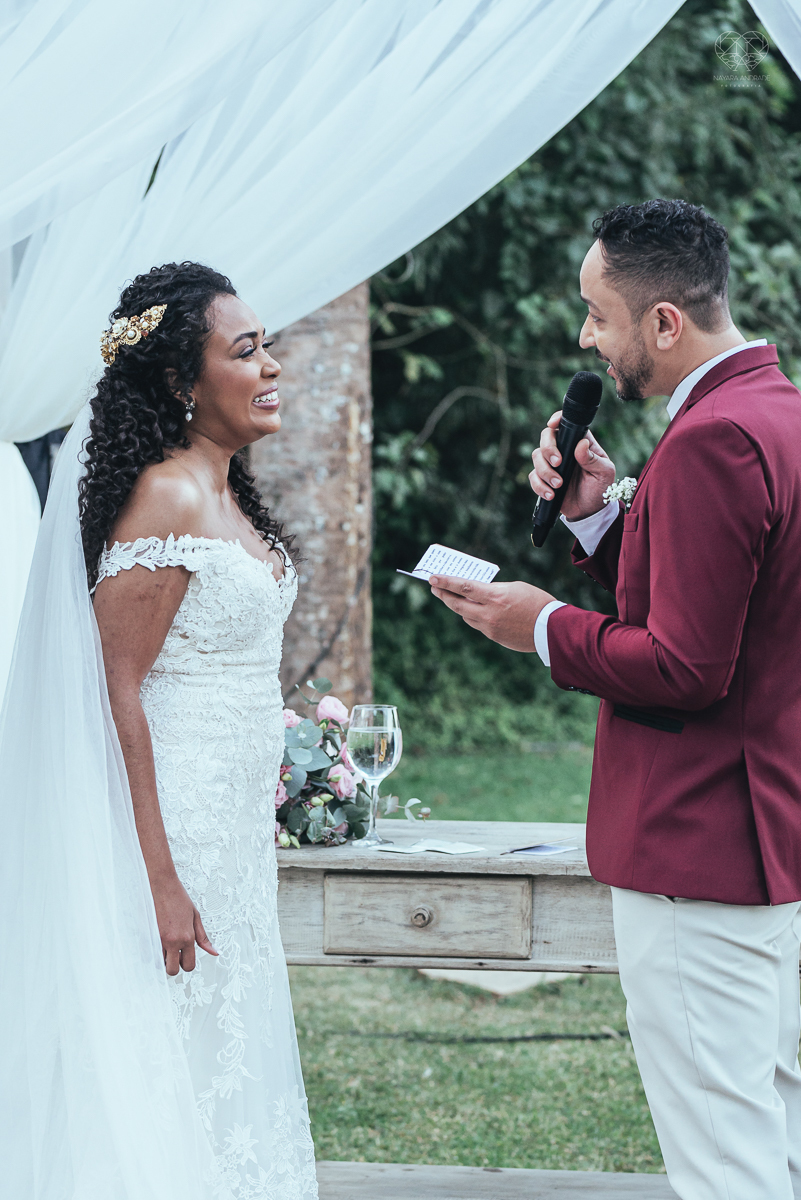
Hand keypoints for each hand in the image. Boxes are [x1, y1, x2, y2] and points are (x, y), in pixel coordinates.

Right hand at [151, 874, 217, 975]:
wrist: (162, 885)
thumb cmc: (178, 898)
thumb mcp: (195, 916)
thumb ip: (203, 937)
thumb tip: (214, 952)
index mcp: (187, 937)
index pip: (189, 965)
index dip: (187, 964)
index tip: (184, 956)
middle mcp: (173, 941)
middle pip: (173, 970)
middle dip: (173, 966)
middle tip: (173, 954)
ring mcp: (158, 939)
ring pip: (159, 963)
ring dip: (162, 957)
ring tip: (164, 944)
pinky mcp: (146, 935)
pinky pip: (147, 954)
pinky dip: (151, 951)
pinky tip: (155, 939)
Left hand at [429, 577, 555, 651]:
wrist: (552, 629)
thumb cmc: (537, 602)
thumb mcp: (515, 588)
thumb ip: (494, 590)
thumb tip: (478, 594)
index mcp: (495, 597)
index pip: (464, 587)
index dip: (446, 582)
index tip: (433, 577)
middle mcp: (489, 614)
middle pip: (458, 605)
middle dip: (444, 595)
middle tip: (434, 587)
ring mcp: (490, 628)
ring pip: (466, 616)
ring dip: (458, 606)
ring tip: (452, 597)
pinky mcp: (494, 637)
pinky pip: (478, 625)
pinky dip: (473, 616)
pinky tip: (473, 610)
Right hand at [529, 410, 614, 520]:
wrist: (590, 511)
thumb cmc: (600, 488)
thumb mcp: (604, 473)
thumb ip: (593, 459)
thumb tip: (581, 444)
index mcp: (580, 443)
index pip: (566, 425)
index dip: (556, 420)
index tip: (552, 424)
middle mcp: (564, 450)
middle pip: (546, 436)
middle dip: (548, 449)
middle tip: (558, 463)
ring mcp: (552, 464)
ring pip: (537, 456)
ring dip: (545, 471)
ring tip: (559, 485)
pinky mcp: (543, 479)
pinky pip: (533, 477)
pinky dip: (540, 486)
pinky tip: (551, 494)